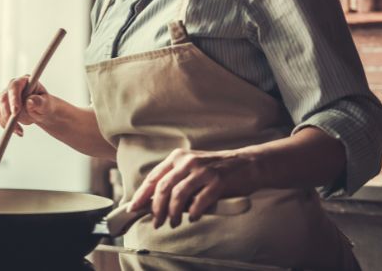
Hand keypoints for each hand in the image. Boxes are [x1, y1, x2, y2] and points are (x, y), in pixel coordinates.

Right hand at [0, 75, 54, 135]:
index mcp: (24, 81)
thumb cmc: (45, 105)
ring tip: (20, 131)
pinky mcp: (2, 107)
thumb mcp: (46, 104)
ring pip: (0, 108)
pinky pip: (0, 116)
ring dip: (8, 121)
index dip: (13, 98)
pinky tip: (17, 131)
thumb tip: (30, 101)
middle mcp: (12, 87)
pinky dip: (6, 125)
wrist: (41, 111)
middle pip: (4, 97)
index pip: (15, 86)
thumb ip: (39, 102)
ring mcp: (6, 96)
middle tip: (15, 124)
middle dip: (8, 112)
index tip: (15, 111)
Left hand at [129, 148, 260, 228]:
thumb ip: (175, 179)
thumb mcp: (192, 168)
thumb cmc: (216, 169)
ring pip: (179, 195)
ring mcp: (203, 171)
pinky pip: (200, 201)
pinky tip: (193, 218)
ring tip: (173, 223)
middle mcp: (188, 161)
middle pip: (163, 188)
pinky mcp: (218, 181)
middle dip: (157, 208)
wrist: (248, 164)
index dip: (142, 194)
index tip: (133, 207)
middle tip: (156, 222)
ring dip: (173, 213)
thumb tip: (154, 201)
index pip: (154, 177)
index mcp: (177, 157)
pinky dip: (194, 212)